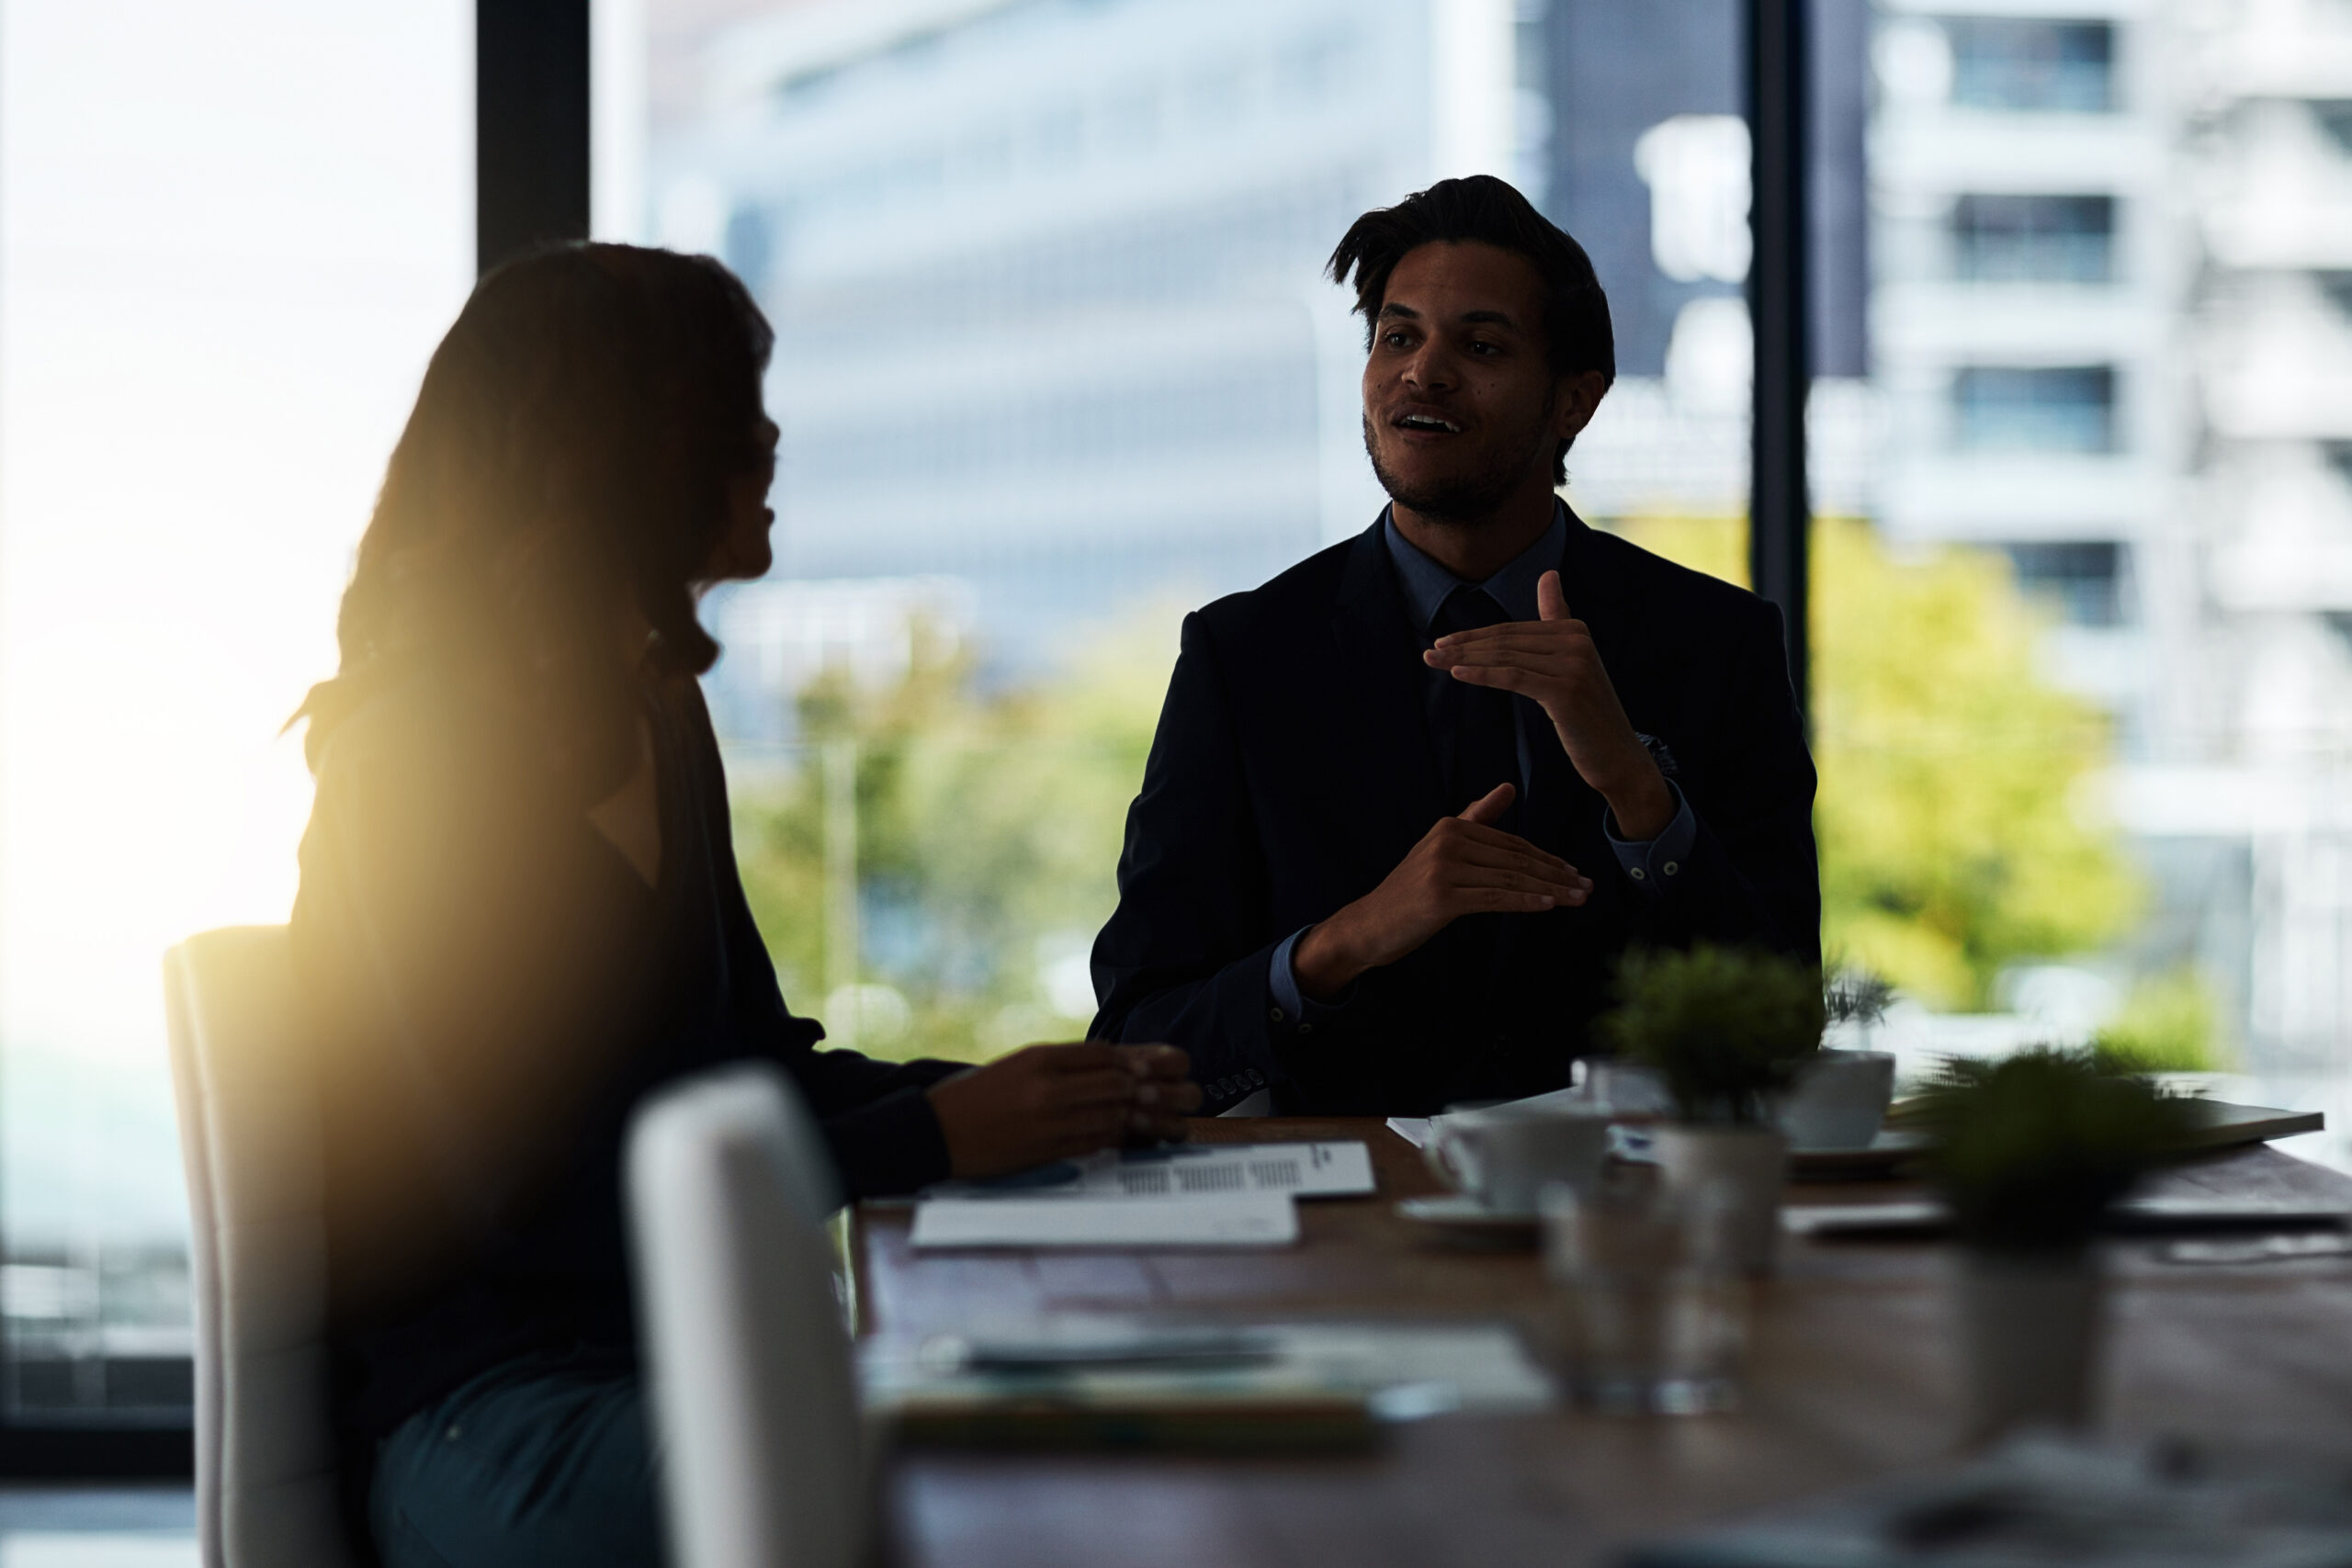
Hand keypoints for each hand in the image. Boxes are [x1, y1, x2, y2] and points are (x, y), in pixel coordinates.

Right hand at [927, 1042, 1200, 1177]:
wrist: (933, 1132)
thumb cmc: (975, 1098)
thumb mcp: (1017, 1067)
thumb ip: (1061, 1066)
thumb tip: (1112, 1067)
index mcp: (1039, 1057)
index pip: (1104, 1053)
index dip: (1142, 1057)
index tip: (1171, 1060)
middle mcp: (1047, 1085)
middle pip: (1117, 1082)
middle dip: (1158, 1087)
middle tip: (1191, 1090)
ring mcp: (1047, 1119)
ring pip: (1113, 1114)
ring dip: (1151, 1117)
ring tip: (1180, 1119)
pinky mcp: (1044, 1150)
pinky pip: (1096, 1141)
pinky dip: (1125, 1139)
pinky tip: (1146, 1138)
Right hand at [1290, 784, 1593, 999]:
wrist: (1370, 925)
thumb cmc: (1410, 892)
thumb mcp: (1440, 849)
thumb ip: (1476, 818)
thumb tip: (1508, 788)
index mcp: (1451, 826)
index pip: (1511, 843)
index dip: (1546, 859)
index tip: (1574, 872)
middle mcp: (1448, 840)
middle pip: (1515, 860)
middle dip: (1556, 875)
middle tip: (1587, 887)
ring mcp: (1444, 868)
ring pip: (1510, 879)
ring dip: (1550, 891)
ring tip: (1578, 898)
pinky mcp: (1442, 896)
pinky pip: (1494, 897)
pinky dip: (1525, 901)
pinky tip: (1549, 906)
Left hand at [1423, 570, 1673, 838]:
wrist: (1617, 756)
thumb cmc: (1588, 715)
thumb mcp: (1572, 663)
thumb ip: (1557, 619)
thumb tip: (1548, 574)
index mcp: (1575, 630)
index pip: (1513, 630)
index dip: (1476, 636)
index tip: (1444, 642)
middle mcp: (1576, 641)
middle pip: (1506, 642)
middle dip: (1465, 647)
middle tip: (1431, 653)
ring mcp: (1573, 665)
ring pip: (1506, 657)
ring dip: (1465, 659)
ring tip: (1435, 661)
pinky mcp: (1565, 691)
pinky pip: (1513, 677)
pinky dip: (1482, 674)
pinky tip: (1458, 673)